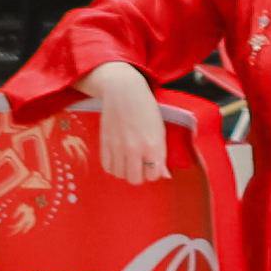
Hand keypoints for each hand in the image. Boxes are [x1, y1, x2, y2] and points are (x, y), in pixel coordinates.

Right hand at [86, 63, 171, 184]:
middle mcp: (135, 149)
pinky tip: (118, 158)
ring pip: (120, 175)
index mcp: (153, 145)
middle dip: (139, 174)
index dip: (153, 172)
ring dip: (125, 171)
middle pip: (135, 179)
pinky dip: (113, 166)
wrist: (123, 91)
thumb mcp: (160, 131)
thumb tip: (165, 176)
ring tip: (128, 160)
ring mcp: (118, 147)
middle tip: (139, 164)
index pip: (153, 176)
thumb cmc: (146, 109)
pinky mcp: (105, 143)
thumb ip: (161, 155)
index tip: (152, 165)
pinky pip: (107, 167)